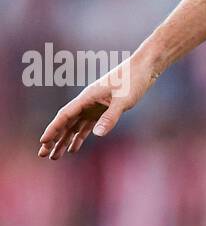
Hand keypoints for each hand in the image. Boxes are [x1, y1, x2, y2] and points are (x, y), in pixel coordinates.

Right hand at [38, 53, 158, 160]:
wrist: (143, 69)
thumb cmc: (133, 81)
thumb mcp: (123, 100)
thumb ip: (110, 117)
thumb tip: (96, 134)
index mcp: (87, 97)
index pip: (65, 115)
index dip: (53, 129)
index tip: (42, 141)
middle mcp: (87, 102)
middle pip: (65, 123)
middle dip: (54, 139)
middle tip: (43, 155)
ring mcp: (94, 106)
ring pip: (74, 126)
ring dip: (64, 141)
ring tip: (54, 157)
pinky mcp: (102, 110)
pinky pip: (86, 126)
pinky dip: (79, 137)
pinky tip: (73, 148)